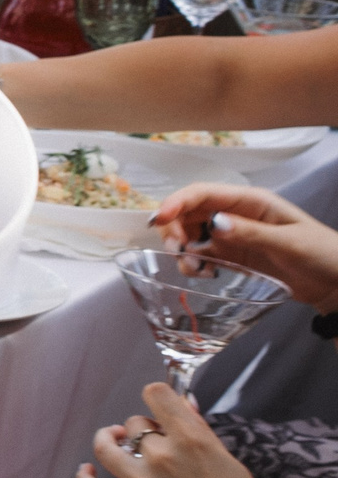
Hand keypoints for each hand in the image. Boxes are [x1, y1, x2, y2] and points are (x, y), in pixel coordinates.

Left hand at [78, 382, 303, 477]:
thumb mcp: (230, 462)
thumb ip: (201, 432)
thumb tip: (184, 404)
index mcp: (192, 440)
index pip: (157, 394)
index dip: (157, 396)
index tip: (160, 407)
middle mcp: (163, 457)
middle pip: (135, 423)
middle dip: (145, 429)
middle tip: (159, 442)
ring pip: (107, 448)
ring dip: (108, 439)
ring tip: (115, 439)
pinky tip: (87, 471)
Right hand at [152, 183, 337, 309]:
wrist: (337, 284)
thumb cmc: (324, 255)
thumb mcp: (290, 242)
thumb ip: (251, 233)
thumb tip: (214, 224)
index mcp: (251, 201)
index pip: (203, 193)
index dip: (177, 202)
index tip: (159, 219)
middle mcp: (236, 214)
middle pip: (188, 212)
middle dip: (174, 228)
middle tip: (177, 252)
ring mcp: (232, 235)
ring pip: (189, 233)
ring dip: (181, 249)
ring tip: (194, 270)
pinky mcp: (231, 256)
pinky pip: (200, 255)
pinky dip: (193, 264)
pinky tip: (204, 274)